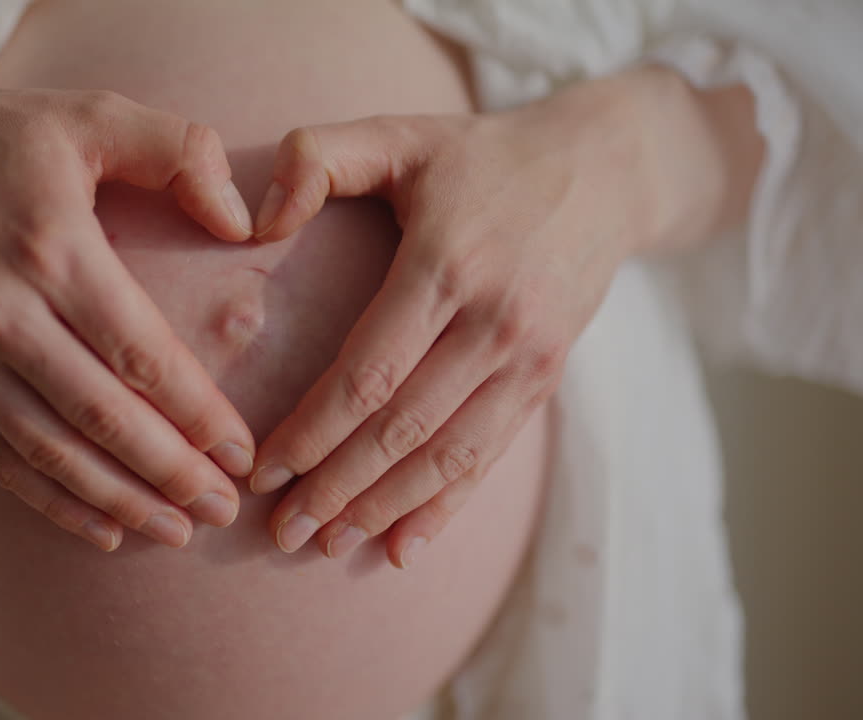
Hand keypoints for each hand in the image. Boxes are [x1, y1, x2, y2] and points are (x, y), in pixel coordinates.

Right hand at [0, 84, 262, 551]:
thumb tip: (243, 223)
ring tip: (176, 532)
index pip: (141, 353)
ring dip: (118, 500)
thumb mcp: (92, 114)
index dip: (196, 414)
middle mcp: (1, 310)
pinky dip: (49, 501)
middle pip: (101, 417)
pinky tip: (102, 528)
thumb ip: (180, 151)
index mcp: (53, 249)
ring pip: (49, 450)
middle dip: (170, 473)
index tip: (241, 453)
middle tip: (223, 510)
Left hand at [244, 98, 653, 567]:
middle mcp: (494, 321)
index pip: (368, 373)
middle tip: (281, 532)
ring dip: (384, 508)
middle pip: (402, 429)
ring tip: (327, 545)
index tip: (264, 471)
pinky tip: (404, 545)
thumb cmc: (480, 157)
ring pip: (447, 455)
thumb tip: (256, 221)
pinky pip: (491, 455)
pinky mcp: (548, 377)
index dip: (312, 432)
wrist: (606, 169)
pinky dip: (447, 505)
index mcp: (446, 264)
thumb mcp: (399, 132)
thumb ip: (316, 158)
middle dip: (336, 488)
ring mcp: (528, 357)